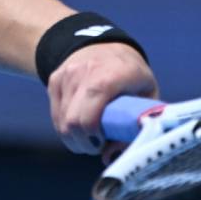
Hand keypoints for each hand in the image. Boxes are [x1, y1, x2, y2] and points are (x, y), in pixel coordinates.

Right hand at [47, 42, 157, 156]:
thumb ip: (135, 125)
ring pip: (61, 123)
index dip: (94, 137)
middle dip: (84, 143)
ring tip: (91, 136)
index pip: (90, 117)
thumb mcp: (146, 94)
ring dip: (75, 138)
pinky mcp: (54, 81)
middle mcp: (83, 74)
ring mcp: (65, 76)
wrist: (101, 43)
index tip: (104, 143)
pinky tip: (81, 125)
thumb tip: (109, 156)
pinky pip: (56, 116)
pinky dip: (66, 127)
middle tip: (97, 145)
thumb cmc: (130, 73)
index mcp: (111, 76)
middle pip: (72, 123)